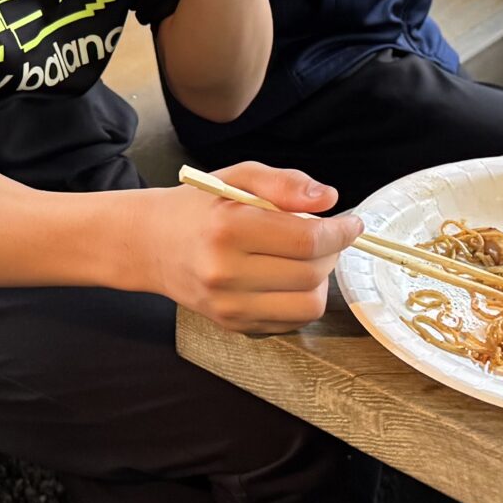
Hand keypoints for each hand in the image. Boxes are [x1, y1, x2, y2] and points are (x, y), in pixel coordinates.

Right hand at [128, 164, 361, 332]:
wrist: (151, 244)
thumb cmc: (199, 207)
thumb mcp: (238, 176)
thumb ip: (284, 183)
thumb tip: (328, 199)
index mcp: (228, 229)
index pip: (307, 240)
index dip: (341, 232)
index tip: (352, 223)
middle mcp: (225, 273)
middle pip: (312, 274)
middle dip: (331, 253)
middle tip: (325, 236)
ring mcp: (228, 306)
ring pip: (308, 306)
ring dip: (319, 280)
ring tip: (307, 258)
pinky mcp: (232, 325)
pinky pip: (290, 321)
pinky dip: (299, 299)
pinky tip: (286, 277)